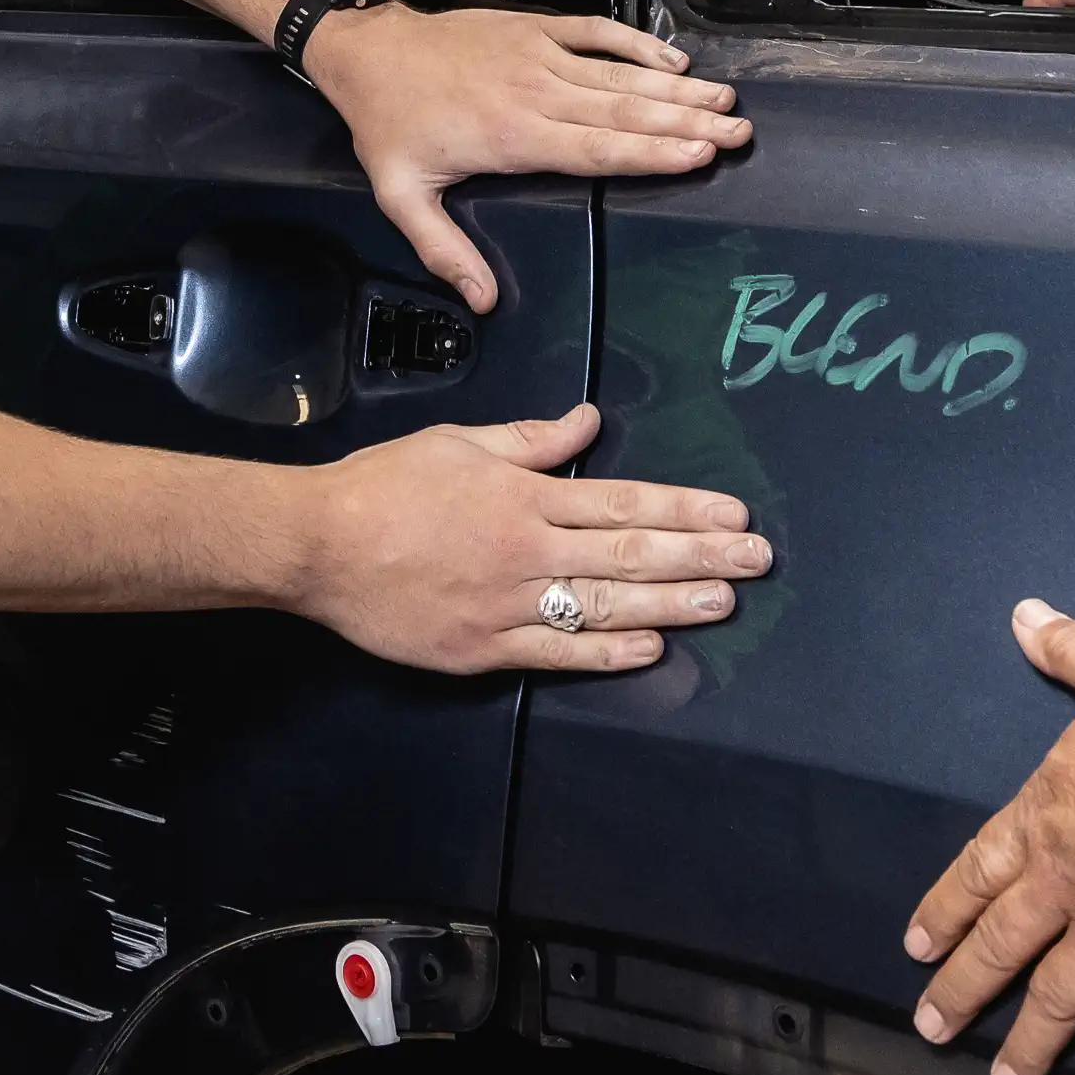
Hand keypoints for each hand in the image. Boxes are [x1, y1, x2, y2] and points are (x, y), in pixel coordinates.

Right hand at [293, 401, 771, 675]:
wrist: (318, 545)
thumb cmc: (382, 486)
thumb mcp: (455, 443)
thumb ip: (527, 440)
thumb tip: (587, 422)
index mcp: (522, 496)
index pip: (621, 501)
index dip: (683, 509)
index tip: (731, 513)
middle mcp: (526, 550)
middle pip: (629, 555)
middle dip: (700, 555)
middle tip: (756, 559)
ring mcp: (507, 604)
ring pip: (605, 606)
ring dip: (671, 605)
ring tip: (723, 601)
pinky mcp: (485, 648)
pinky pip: (557, 651)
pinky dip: (606, 652)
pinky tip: (650, 649)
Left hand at [304, 3, 750, 309]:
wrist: (368, 50)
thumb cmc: (388, 123)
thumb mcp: (402, 195)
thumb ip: (444, 249)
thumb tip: (483, 299)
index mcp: (512, 136)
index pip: (597, 148)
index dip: (653, 151)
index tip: (700, 153)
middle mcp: (535, 92)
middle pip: (624, 110)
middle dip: (687, 121)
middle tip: (738, 130)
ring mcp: (538, 54)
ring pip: (619, 73)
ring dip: (676, 87)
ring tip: (725, 99)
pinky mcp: (534, 28)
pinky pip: (596, 31)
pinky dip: (637, 43)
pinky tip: (674, 59)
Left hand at [904, 600, 1074, 1074]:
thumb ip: (1072, 652)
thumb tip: (1026, 615)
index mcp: (1047, 817)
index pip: (980, 868)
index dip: (948, 905)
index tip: (917, 944)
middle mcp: (1068, 884)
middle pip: (1004, 943)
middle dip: (965, 986)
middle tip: (931, 1029)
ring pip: (1061, 997)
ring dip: (1031, 1043)